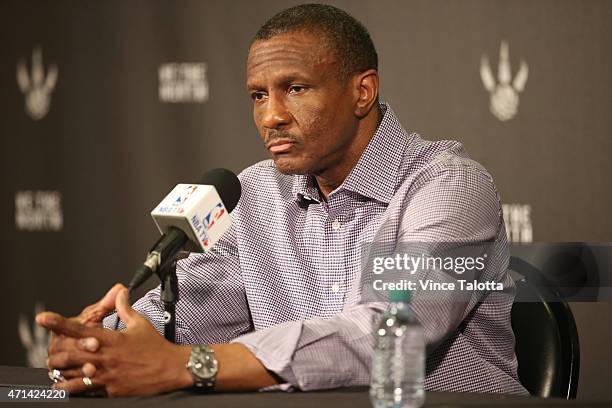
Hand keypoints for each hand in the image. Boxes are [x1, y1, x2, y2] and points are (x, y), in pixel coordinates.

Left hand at [38, 286, 193, 395]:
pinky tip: (64, 388)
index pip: (79, 328)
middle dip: (55, 355)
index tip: (43, 318)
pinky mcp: (111, 389)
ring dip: (60, 373)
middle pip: (70, 355)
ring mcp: (107, 375)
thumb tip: (119, 292)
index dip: (59, 322)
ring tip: (52, 372)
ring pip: (73, 376)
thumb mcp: (140, 323)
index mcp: (111, 339)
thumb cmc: (156, 346)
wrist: (171, 368)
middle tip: (49, 353)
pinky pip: (86, 391)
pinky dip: (72, 389)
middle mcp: (105, 357)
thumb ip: (125, 308)